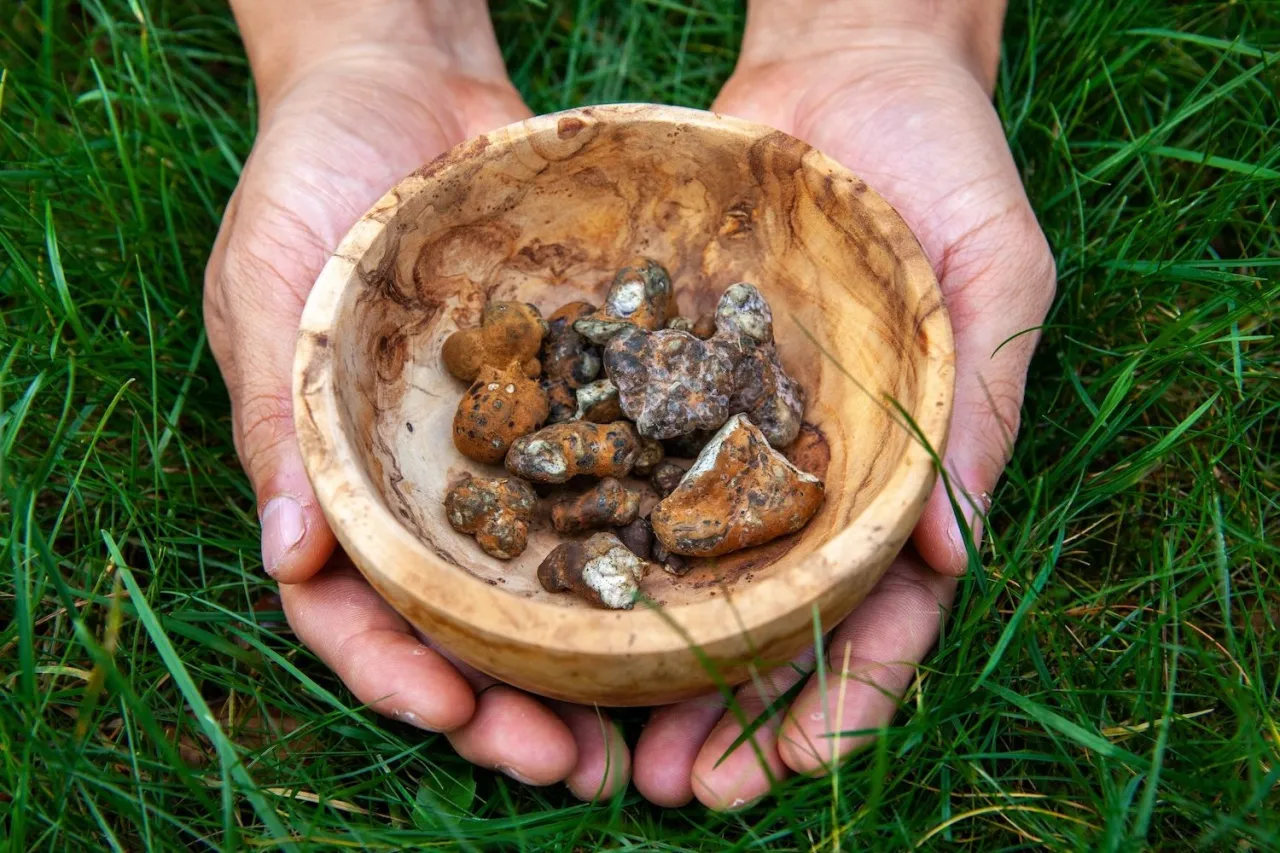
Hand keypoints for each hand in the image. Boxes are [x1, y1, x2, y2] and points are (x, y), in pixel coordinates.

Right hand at [204, 0, 627, 798]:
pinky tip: (688, 603)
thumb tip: (289, 561)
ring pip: (539, 586)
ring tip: (633, 732)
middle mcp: (424, 487)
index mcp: (336, 482)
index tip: (455, 717)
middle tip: (569, 764)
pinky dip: (635, 552)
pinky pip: (604, 489)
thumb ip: (279, 422)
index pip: (353, 609)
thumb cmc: (311, 183)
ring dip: (580, 667)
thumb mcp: (271, 293)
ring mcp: (499, 454)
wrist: (409, 88)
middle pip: (457, 625)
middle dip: (506, 704)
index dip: (397, 674)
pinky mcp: (569, 407)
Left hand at [631, 2, 1055, 807]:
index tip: (787, 770)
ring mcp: (736, 432)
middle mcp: (811, 470)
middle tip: (667, 787)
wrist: (846, 67)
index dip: (840, 700)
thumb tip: (951, 559)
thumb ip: (977, 412)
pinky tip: (557, 603)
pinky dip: (603, 544)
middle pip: (770, 619)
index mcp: (902, 471)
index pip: (879, 614)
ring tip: (603, 739)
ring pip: (691, 572)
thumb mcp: (992, 279)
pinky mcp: (670, 379)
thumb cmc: (945, 167)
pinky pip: (633, 473)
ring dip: (653, 662)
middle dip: (726, 712)